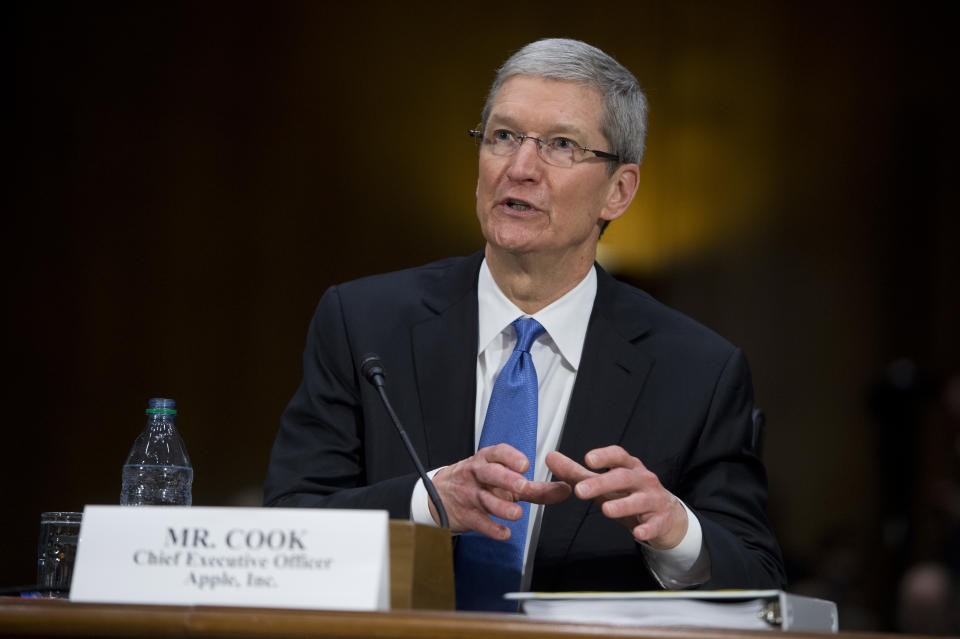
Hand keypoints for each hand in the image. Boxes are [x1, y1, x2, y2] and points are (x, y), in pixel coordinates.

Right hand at [431, 443, 570, 538]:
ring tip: (517, 514)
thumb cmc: (479, 484)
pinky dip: (491, 528)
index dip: (511, 457)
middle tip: (523, 486)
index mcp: (487, 460)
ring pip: (484, 499)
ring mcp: (469, 494)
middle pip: (490, 473)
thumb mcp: (505, 481)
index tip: (525, 464)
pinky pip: (477, 521)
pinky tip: (504, 533)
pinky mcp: (465, 515)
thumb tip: (565, 489)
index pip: (497, 453)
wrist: (439, 496)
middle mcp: (477, 474)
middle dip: (506, 478)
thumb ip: (536, 487)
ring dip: (501, 506)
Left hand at [546, 446, 687, 548]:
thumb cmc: (630, 493)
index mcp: (629, 467)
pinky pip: (654, 524)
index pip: (618, 456)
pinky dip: (646, 528)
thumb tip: (550, 457)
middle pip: (624, 478)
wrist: (666, 514)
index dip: (604, 456)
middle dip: (602, 483)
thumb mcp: (604, 481)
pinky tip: (637, 532)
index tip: (587, 459)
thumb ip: (576, 472)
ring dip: (623, 505)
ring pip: (639, 500)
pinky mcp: (660, 520)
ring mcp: (654, 500)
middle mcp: (643, 480)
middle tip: (580, 491)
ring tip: (605, 510)